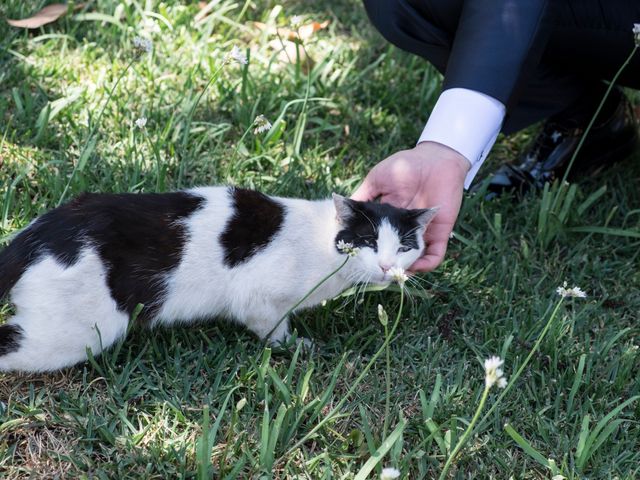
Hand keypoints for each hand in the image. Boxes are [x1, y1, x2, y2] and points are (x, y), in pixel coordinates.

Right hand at [351, 141, 469, 271]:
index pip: (379, 241)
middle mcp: (404, 230)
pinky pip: (435, 254)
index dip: (371, 253)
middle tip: (378, 274)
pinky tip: (416, 267)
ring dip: (406, 269)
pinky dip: (427, 264)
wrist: (436, 158)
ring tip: (395, 275)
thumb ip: (361, 196)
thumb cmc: (404, 165)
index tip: (360, 262)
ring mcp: (422, 232)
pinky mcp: (439, 232)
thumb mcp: (376, 180)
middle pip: (395, 254)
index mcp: (388, 219)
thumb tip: (338, 214)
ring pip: (414, 259)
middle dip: (387, 266)